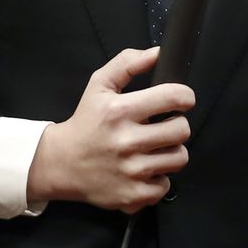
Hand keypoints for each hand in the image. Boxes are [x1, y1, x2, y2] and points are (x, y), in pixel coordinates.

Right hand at [26, 47, 193, 213]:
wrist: (62, 163)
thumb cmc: (85, 122)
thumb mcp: (99, 85)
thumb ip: (127, 63)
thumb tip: (157, 53)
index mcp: (120, 111)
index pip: (173, 98)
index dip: (184, 96)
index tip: (182, 100)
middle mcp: (127, 141)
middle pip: (182, 130)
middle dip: (177, 125)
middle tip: (163, 126)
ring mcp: (131, 171)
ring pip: (179, 158)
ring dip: (170, 151)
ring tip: (154, 148)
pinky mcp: (132, 195)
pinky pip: (165, 185)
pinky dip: (158, 178)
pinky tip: (144, 169)